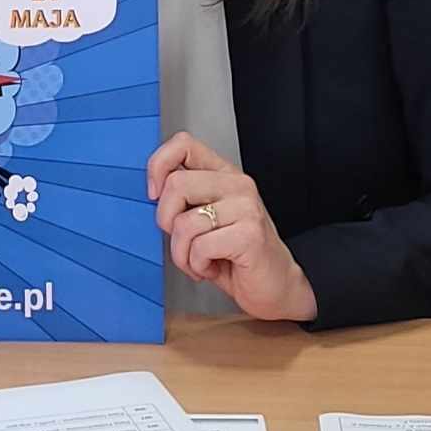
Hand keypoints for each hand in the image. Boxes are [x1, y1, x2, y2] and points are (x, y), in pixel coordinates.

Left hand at [148, 133, 316, 323]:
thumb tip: (155, 191)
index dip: (158, 165)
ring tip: (199, 261)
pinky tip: (212, 268)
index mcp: (224, 173)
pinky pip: (200, 247)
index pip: (183, 144)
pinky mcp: (250, 234)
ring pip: (185, 223)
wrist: (276, 287)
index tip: (154, 194)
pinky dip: (197, 266)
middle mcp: (237, 184)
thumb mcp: (206, 218)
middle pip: (176, 184)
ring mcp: (246, 207)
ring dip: (182, 254)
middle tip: (181, 241)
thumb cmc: (237, 256)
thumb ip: (185, 199)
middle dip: (166, 221)